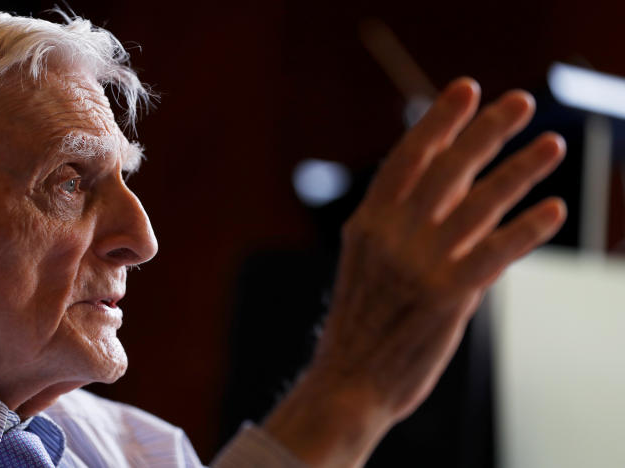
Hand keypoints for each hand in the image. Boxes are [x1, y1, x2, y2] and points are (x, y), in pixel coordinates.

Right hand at [263, 78, 565, 466]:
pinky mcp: (446, 298)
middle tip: (520, 100)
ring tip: (550, 144)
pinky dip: (526, 229)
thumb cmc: (363, 323)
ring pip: (477, 205)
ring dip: (519, 170)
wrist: (347, 381)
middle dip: (485, 130)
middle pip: (445, 169)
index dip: (438, 121)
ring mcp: (418, 266)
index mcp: (368, 224)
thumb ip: (411, 223)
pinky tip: (551, 210)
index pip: (407, 159)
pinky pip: (494, 254)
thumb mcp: (370, 263)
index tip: (466, 90)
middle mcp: (391, 237)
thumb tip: (459, 184)